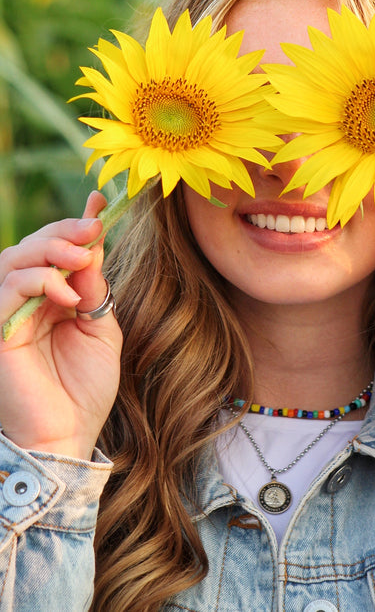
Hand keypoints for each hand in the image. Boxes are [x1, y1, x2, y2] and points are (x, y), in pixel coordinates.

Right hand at [0, 192, 121, 459]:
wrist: (69, 437)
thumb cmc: (85, 390)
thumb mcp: (101, 328)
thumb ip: (94, 288)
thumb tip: (91, 248)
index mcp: (50, 299)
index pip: (56, 252)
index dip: (75, 224)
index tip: (99, 201)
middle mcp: (25, 303)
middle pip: (32, 247)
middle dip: (64, 231)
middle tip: (92, 228)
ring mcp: (7, 315)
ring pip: (13, 259)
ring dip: (50, 249)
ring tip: (82, 258)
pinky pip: (7, 289)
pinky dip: (38, 281)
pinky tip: (67, 295)